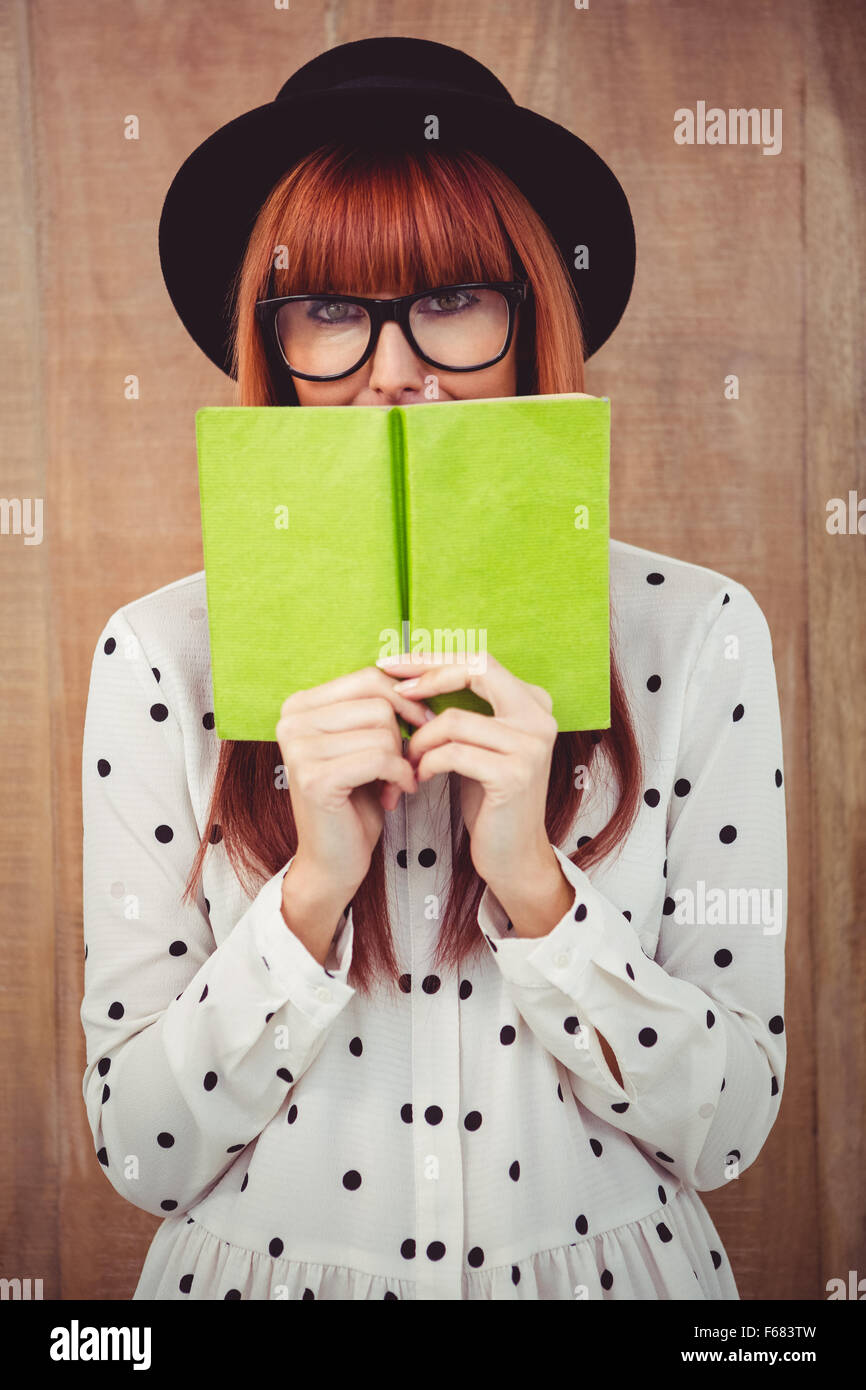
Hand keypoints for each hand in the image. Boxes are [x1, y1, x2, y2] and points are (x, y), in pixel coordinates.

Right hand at [276, 666, 431, 901]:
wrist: (333, 860)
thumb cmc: (352, 801)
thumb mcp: (362, 742)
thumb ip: (376, 707)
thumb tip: (419, 676)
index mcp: (299, 705)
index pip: (369, 677)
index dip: (406, 700)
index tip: (420, 726)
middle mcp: (291, 721)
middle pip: (379, 703)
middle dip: (403, 736)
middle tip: (402, 766)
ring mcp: (299, 749)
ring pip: (383, 731)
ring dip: (402, 761)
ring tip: (393, 784)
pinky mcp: (316, 777)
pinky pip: (381, 758)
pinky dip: (400, 777)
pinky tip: (395, 794)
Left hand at [376, 651, 559, 894]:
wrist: (513, 854)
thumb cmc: (489, 798)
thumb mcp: (479, 744)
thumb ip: (463, 709)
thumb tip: (411, 675)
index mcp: (531, 702)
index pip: (478, 660)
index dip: (434, 659)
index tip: (394, 665)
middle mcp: (538, 716)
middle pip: (474, 670)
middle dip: (426, 676)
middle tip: (393, 692)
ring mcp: (530, 745)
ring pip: (453, 719)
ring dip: (420, 739)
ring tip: (409, 759)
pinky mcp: (514, 774)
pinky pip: (453, 753)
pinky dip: (428, 763)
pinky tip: (422, 777)